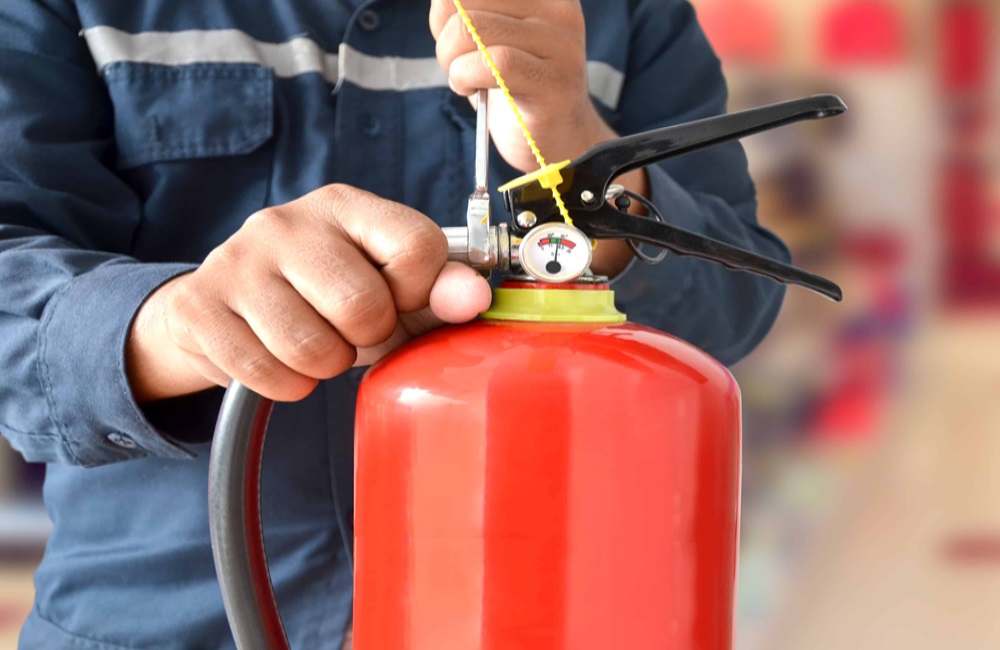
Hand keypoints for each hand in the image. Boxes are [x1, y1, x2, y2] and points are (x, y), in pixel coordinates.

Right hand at [127, 185, 491, 402]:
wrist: (219, 306)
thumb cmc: (318, 294)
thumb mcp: (384, 283)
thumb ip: (437, 289)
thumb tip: (476, 296)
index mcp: (345, 205)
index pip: (417, 247)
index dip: (418, 292)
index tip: (397, 299)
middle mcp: (287, 223)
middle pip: (363, 307)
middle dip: (367, 337)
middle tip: (347, 330)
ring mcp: (236, 261)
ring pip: (313, 349)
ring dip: (324, 365)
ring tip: (313, 343)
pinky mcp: (199, 306)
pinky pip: (266, 373)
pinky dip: (284, 384)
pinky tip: (277, 358)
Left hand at [430, 0, 645, 276]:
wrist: (559, 143)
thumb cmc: (517, 91)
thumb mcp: (486, 42)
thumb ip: (463, 16)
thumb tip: (441, 4)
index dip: (447, 13)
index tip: (459, 43)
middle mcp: (558, 10)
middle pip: (465, 3)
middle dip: (445, 39)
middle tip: (458, 66)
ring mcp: (561, 46)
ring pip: (473, 29)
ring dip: (452, 61)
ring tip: (464, 80)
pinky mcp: (555, 84)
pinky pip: (496, 64)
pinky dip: (467, 76)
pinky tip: (469, 88)